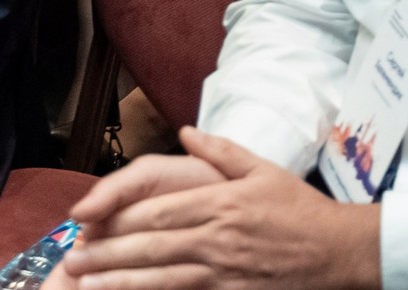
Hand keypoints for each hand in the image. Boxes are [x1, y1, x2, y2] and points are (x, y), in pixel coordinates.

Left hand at [63, 128, 379, 289]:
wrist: (337, 252)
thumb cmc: (300, 210)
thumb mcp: (265, 169)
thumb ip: (222, 151)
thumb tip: (186, 132)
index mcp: (222, 202)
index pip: (159, 209)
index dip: (119, 216)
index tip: (89, 220)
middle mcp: (217, 236)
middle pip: (152, 245)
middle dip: (107, 252)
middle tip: (70, 257)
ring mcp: (222, 270)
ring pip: (160, 276)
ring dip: (119, 280)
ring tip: (84, 283)